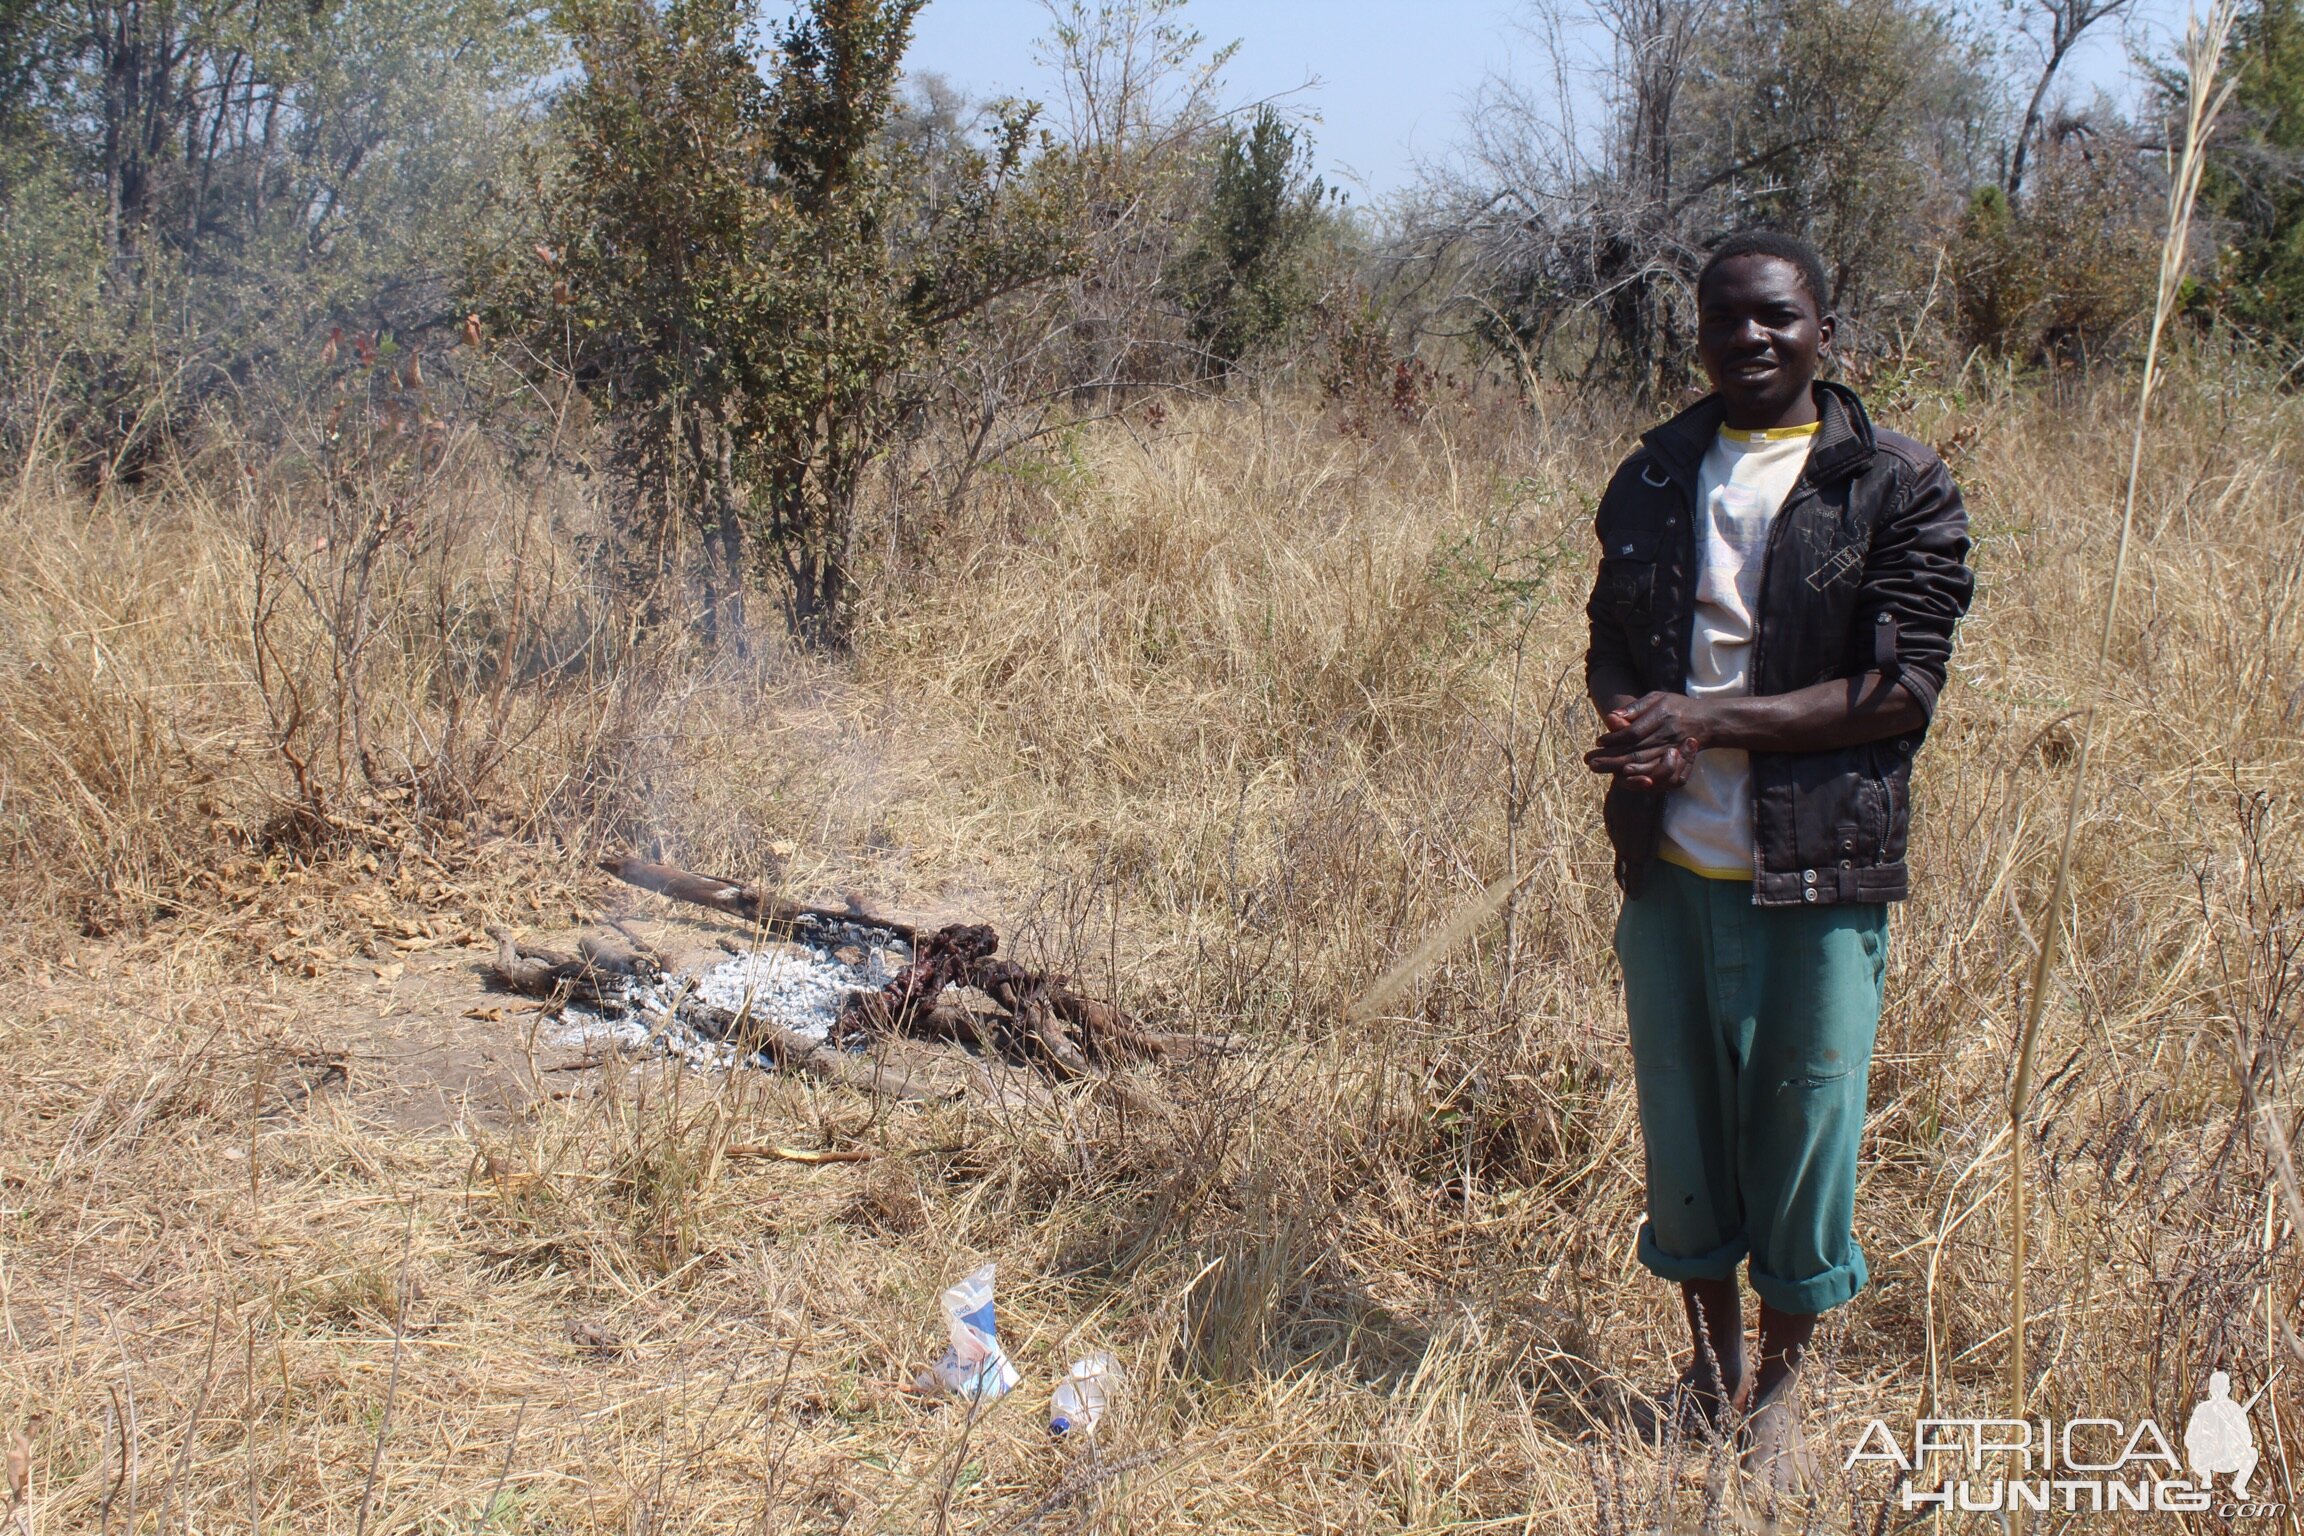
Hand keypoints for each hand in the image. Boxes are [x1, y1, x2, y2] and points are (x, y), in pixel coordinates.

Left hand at [1586, 692, 1714, 788]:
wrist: (1707, 721)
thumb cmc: (1677, 706)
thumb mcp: (1658, 698)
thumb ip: (1635, 707)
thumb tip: (1611, 717)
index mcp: (1662, 716)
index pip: (1634, 732)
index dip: (1615, 739)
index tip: (1598, 741)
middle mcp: (1667, 734)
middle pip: (1635, 751)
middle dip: (1610, 758)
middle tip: (1590, 762)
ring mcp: (1673, 749)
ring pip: (1644, 763)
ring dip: (1619, 768)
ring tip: (1599, 768)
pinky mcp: (1677, 760)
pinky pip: (1656, 772)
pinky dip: (1638, 775)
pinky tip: (1622, 775)